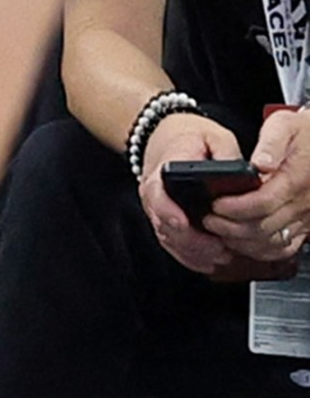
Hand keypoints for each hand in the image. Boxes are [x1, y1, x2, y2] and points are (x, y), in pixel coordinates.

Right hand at [137, 111, 245, 276]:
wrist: (166, 136)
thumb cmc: (189, 137)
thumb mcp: (214, 136)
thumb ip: (227, 153)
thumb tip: (243, 173)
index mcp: (163, 169)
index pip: (157, 193)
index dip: (168, 211)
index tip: (183, 223)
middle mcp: (155, 192)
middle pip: (163, 223)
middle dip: (190, 241)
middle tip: (218, 249)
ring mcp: (157, 208)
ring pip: (167, 237)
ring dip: (192, 251)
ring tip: (219, 256)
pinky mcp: (163, 218)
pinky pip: (170, 242)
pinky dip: (188, 255)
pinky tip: (207, 261)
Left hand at [211, 111, 309, 271]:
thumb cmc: (304, 133)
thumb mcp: (284, 125)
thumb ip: (270, 143)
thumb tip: (260, 164)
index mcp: (295, 179)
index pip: (262, 203)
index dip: (234, 207)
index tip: (215, 204)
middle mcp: (303, 202)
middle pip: (263, 227)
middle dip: (230, 227)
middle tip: (209, 219)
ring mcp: (306, 216)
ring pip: (271, 242)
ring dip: (241, 241)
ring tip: (220, 229)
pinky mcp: (306, 225)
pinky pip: (283, 247)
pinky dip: (260, 249)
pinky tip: (242, 240)